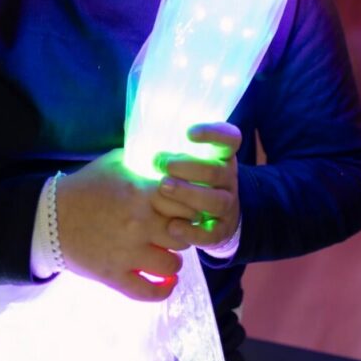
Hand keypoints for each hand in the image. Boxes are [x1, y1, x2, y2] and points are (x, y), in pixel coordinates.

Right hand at [56, 148, 190, 301]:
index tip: (187, 210)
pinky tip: (167, 283)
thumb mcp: (117, 162)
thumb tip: (174, 159)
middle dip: (184, 234)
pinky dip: (163, 290)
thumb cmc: (86, 185)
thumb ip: (146, 160)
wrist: (51, 215)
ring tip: (167, 254)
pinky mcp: (113, 276)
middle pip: (185, 236)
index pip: (188, 205)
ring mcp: (127, 253)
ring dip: (174, 261)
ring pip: (172, 265)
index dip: (192, 209)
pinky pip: (149, 292)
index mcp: (142, 194)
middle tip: (176, 232)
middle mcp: (139, 225)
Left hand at [150, 122, 240, 249]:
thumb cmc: (185, 179)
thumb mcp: (183, 159)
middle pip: (216, 171)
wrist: (209, 216)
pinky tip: (172, 226)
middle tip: (161, 163)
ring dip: (189, 194)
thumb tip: (132, 127)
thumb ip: (165, 146)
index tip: (188, 132)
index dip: (213, 133)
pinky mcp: (220, 230)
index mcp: (221, 157)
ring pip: (216, 201)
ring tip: (164, 187)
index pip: (229, 139)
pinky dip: (192, 231)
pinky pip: (211, 233)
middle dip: (188, 167)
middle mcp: (227, 179)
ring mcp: (227, 205)